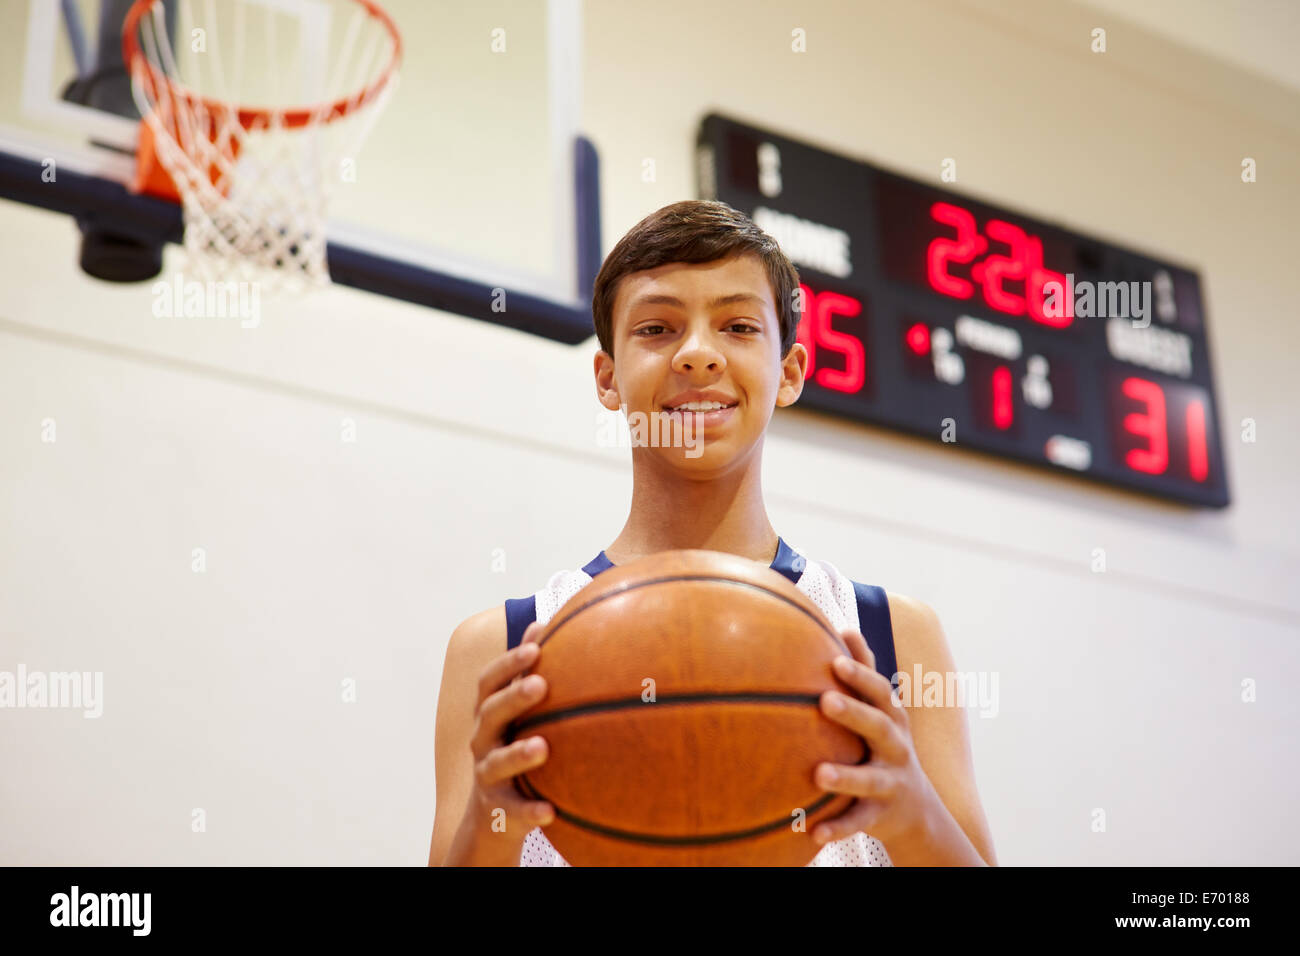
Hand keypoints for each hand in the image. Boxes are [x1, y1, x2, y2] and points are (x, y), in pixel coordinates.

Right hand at [457, 621, 555, 849]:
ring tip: (543, 747)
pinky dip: (530, 811)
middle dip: (513, 697)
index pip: (490, 682)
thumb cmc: (512, 750)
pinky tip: (550, 810)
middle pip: (490, 714)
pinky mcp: (498, 811)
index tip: (535, 646)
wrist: (490, 818)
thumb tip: (549, 623)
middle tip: (540, 685)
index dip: (508, 663)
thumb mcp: (518, 717)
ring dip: (518, 754)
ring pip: (496, 763)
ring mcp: (488, 777)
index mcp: (489, 715)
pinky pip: (513, 811)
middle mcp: (483, 742)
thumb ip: (529, 677)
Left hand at [810, 628, 945, 855]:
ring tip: (819, 774)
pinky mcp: (881, 816)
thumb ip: (863, 673)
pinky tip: (813, 832)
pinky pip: (858, 823)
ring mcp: (891, 783)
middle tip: (825, 700)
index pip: (878, 691)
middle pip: (879, 727)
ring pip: (870, 779)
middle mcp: (897, 748)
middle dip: (855, 713)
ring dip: (846, 776)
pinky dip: (837, 828)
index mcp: (892, 719)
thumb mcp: (881, 711)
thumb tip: (843, 624)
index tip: (836, 658)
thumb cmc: (885, 747)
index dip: (860, 674)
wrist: (917, 810)